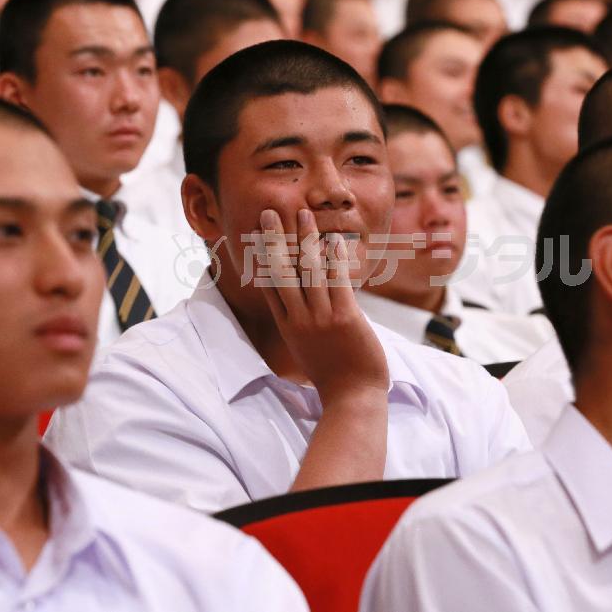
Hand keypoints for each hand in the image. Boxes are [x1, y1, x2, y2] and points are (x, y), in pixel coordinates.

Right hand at [257, 208, 388, 406]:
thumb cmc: (333, 377)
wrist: (352, 398)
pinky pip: (337, 280)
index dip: (263, 256)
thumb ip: (302, 328)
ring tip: (303, 213)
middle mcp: (299, 319)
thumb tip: (300, 311)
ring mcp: (321, 318)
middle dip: (275, 238)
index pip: (269, 285)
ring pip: (309, 269)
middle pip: (282, 270)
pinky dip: (334, 257)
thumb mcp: (306, 351)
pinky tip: (333, 239)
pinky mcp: (345, 317)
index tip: (259, 235)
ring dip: (306, 238)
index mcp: (288, 327)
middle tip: (269, 213)